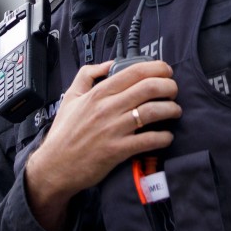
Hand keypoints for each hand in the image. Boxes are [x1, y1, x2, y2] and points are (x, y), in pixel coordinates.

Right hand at [24, 59, 179, 230]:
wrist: (56, 166)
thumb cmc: (64, 133)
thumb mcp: (70, 97)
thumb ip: (87, 75)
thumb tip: (108, 64)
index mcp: (97, 94)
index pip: (133, 72)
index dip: (156, 68)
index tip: (166, 71)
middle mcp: (107, 109)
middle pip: (148, 88)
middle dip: (169, 86)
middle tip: (173, 91)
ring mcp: (113, 130)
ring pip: (153, 112)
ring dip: (171, 109)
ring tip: (175, 111)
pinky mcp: (118, 151)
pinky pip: (149, 140)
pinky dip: (164, 137)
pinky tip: (166, 136)